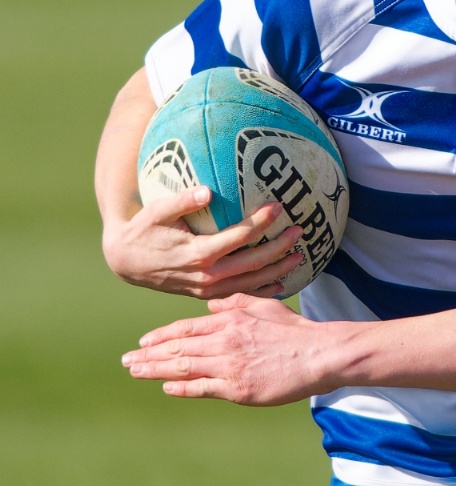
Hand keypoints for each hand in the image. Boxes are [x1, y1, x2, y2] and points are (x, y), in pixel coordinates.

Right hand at [103, 188, 302, 299]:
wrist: (125, 262)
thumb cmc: (143, 231)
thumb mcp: (156, 212)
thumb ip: (181, 201)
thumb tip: (206, 190)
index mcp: (198, 253)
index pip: (239, 237)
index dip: (261, 222)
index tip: (279, 206)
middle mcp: (207, 275)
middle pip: (253, 263)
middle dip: (279, 247)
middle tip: (300, 231)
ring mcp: (208, 289)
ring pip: (251, 282)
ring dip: (277, 270)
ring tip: (300, 256)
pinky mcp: (206, 295)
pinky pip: (240, 295)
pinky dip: (262, 290)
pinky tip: (281, 284)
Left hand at [122, 294, 346, 404]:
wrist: (319, 354)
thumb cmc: (295, 330)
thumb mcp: (264, 306)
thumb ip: (235, 303)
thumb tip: (211, 304)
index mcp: (230, 321)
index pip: (186, 328)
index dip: (161, 336)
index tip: (143, 342)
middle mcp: (224, 342)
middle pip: (177, 348)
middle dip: (148, 355)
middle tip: (127, 360)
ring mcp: (229, 366)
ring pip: (182, 368)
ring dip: (155, 370)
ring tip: (136, 372)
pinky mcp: (237, 389)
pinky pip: (200, 389)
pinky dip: (181, 388)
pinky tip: (166, 388)